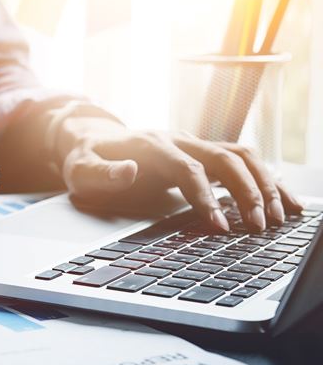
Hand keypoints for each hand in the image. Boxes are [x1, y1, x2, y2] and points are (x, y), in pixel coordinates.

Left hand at [51, 115, 302, 231]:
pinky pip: (242, 160)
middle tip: (259, 226)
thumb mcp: (80, 169)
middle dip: (247, 192)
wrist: (93, 138)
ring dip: (264, 183)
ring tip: (279, 217)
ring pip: (240, 156)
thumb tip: (129, 172)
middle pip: (224, 159)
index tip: (220, 226)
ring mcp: (193, 144)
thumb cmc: (87, 158)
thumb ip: (102, 173)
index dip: (206, 196)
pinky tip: (285, 201)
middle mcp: (178, 140)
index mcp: (150, 145)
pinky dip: (266, 178)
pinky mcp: (202, 153)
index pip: (187, 168)